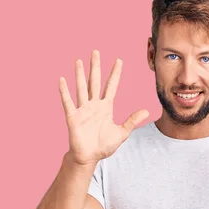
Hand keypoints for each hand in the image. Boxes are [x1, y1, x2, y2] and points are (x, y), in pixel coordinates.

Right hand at [59, 50, 148, 165]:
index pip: (111, 86)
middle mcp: (94, 105)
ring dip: (80, 74)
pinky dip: (65, 91)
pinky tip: (62, 80)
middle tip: (96, 51)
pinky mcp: (73, 117)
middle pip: (95, 82)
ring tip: (79, 61)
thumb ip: (132, 121)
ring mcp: (83, 110)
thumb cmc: (104, 146)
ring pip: (81, 88)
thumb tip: (147, 111)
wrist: (89, 157)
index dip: (115, 74)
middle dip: (96, 67)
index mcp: (106, 107)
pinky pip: (68, 102)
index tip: (118, 60)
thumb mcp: (121, 133)